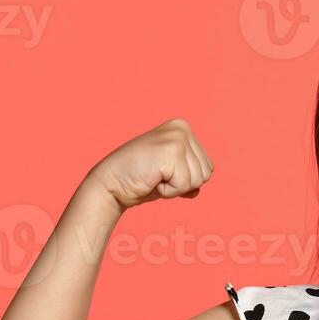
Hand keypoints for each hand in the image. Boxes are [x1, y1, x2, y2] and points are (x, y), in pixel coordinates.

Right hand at [89, 118, 215, 208]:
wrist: (110, 184)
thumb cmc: (139, 180)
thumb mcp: (170, 176)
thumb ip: (188, 177)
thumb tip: (197, 190)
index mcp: (183, 128)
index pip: (207, 167)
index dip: (186, 180)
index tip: (163, 173)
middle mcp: (182, 129)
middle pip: (206, 173)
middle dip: (183, 184)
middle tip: (158, 176)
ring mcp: (176, 138)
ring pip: (198, 180)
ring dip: (176, 188)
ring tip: (155, 176)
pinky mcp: (170, 152)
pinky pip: (184, 185)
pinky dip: (169, 191)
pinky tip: (152, 180)